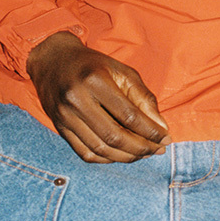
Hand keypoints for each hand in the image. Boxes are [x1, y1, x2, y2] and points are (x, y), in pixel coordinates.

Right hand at [26, 32, 170, 162]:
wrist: (54, 61)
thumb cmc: (94, 65)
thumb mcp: (123, 72)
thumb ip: (143, 98)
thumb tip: (161, 128)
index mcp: (95, 80)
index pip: (129, 115)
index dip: (151, 131)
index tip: (166, 138)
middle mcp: (76, 99)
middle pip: (114, 136)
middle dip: (141, 148)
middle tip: (158, 150)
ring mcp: (64, 116)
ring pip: (100, 149)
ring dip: (127, 157)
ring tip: (145, 154)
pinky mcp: (59, 128)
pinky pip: (85, 153)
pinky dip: (107, 159)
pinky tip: (122, 155)